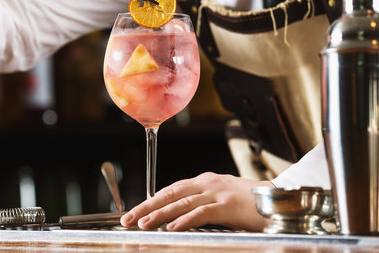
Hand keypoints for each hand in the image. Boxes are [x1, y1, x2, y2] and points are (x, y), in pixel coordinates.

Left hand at [120, 172, 272, 231]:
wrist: (283, 199)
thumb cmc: (253, 203)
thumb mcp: (224, 199)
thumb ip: (203, 204)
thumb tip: (178, 216)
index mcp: (205, 182)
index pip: (172, 190)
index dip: (152, 201)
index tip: (135, 212)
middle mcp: (208, 183)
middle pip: (170, 194)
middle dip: (147, 206)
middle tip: (127, 219)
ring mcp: (218, 193)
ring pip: (181, 203)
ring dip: (159, 214)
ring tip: (142, 224)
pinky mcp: (229, 205)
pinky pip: (202, 212)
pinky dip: (185, 220)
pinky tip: (172, 228)